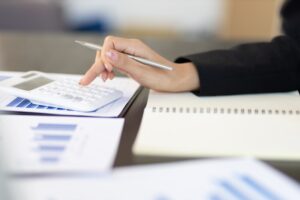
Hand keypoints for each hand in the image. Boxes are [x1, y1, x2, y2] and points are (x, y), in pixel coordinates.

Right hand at [80, 36, 199, 91]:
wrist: (172, 81)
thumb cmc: (162, 77)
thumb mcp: (142, 72)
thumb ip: (124, 63)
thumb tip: (108, 55)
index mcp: (134, 47)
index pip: (110, 43)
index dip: (105, 56)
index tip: (108, 70)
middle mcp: (131, 48)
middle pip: (107, 50)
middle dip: (98, 64)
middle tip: (88, 79)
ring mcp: (130, 55)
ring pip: (108, 57)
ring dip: (102, 67)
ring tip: (103, 79)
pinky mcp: (129, 62)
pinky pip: (114, 62)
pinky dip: (108, 69)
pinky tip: (109, 76)